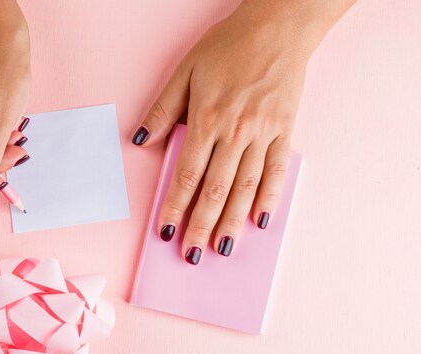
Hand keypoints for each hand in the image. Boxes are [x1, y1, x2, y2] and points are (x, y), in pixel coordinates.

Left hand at [132, 4, 316, 262]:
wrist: (277, 27)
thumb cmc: (227, 47)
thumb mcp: (185, 71)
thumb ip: (163, 109)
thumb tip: (140, 140)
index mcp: (208, 119)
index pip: (186, 174)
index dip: (174, 206)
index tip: (167, 232)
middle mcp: (236, 132)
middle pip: (215, 189)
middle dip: (201, 225)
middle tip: (192, 255)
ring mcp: (263, 133)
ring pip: (246, 187)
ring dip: (232, 221)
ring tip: (222, 249)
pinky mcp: (284, 130)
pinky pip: (277, 170)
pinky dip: (270, 197)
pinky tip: (261, 221)